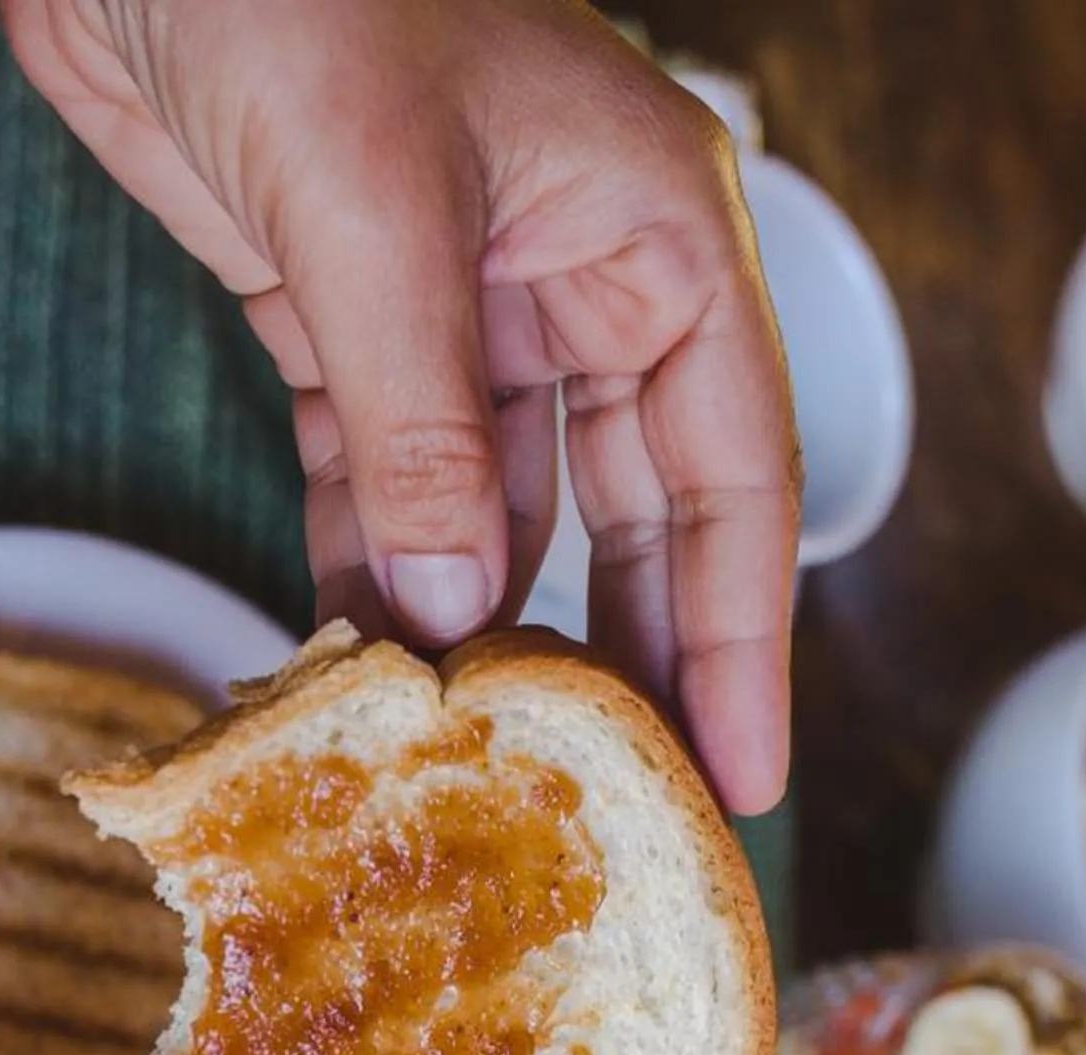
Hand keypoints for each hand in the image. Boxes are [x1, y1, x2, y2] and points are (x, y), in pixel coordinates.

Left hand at [5, 0, 800, 813]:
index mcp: (653, 229)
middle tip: (621, 814)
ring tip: (480, 769)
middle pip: (634, 509)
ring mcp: (460, 297)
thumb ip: (423, 425)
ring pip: (501, 506)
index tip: (739, 776)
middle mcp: (578, 273)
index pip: (734, 468)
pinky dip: (373, 563)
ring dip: (481, 626)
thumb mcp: (374, 208)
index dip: (742, 633)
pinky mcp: (343, 312)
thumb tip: (453, 615)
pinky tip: (366, 664)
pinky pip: (384, 473)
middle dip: (626, 658)